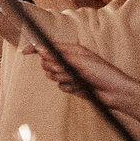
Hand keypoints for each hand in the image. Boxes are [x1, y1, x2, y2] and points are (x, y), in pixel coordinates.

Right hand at [25, 38, 139, 115]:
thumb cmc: (103, 73)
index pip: (49, 47)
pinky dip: (69, 87)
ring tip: (78, 80)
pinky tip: (80, 87)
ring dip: (63, 78)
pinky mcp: (72, 85)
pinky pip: (60, 86)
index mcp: (73, 50)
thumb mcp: (81, 61)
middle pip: (48, 62)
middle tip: (66, 71)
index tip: (24, 52)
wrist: (115, 92)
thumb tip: (42, 50)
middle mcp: (70, 61)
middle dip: (54, 68)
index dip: (36, 49)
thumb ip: (59, 56)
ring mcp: (70, 73)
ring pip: (53, 75)